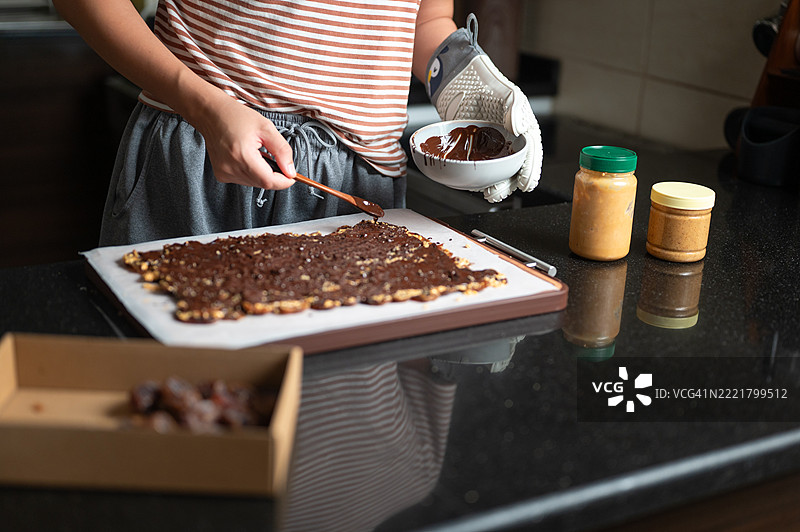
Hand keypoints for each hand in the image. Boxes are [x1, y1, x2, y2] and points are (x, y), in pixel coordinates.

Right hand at [194, 94, 296, 189]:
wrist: (212, 114)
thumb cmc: (237, 117)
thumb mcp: (266, 129)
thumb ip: (282, 151)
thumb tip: (291, 172)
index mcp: (242, 156)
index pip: (268, 181)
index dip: (284, 181)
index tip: (292, 176)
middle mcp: (230, 168)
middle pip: (262, 183)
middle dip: (274, 175)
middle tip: (276, 158)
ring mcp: (224, 173)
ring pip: (254, 183)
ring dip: (263, 173)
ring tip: (259, 154)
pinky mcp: (221, 175)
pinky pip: (244, 180)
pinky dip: (252, 173)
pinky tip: (248, 158)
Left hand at [426, 15, 542, 202]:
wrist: (463, 83)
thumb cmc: (490, 86)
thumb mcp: (509, 94)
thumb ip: (516, 110)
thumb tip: (519, 128)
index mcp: (524, 131)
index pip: (531, 154)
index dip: (530, 171)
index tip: (526, 183)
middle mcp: (510, 143)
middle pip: (514, 169)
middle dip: (509, 184)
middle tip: (500, 192)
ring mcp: (493, 148)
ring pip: (497, 172)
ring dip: (494, 185)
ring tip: (489, 193)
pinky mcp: (476, 150)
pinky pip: (480, 167)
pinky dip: (478, 177)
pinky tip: (474, 184)